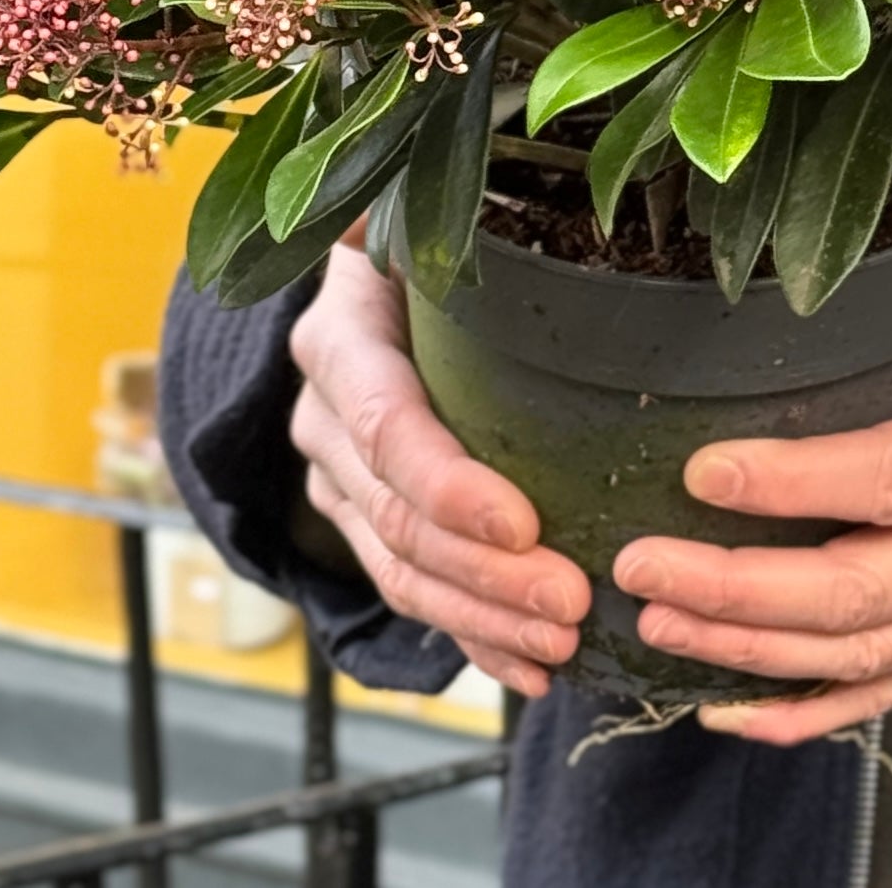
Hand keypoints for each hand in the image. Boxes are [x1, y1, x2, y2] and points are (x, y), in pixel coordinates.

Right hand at [288, 234, 591, 697]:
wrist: (358, 275)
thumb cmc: (421, 243)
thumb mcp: (426, 223)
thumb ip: (458, 230)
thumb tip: (524, 224)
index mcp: (339, 336)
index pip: (384, 426)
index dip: (447, 484)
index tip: (523, 524)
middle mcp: (322, 415)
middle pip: (396, 515)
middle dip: (484, 571)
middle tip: (569, 599)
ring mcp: (335, 476)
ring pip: (397, 567)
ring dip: (480, 616)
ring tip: (560, 641)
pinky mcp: (360, 516)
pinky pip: (407, 590)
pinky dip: (467, 635)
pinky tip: (527, 669)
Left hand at [610, 221, 891, 745]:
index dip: (796, 484)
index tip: (702, 470)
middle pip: (861, 595)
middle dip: (739, 589)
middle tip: (639, 561)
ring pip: (858, 657)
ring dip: (748, 648)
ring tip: (653, 614)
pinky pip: (882, 694)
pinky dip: (800, 711)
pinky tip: (721, 705)